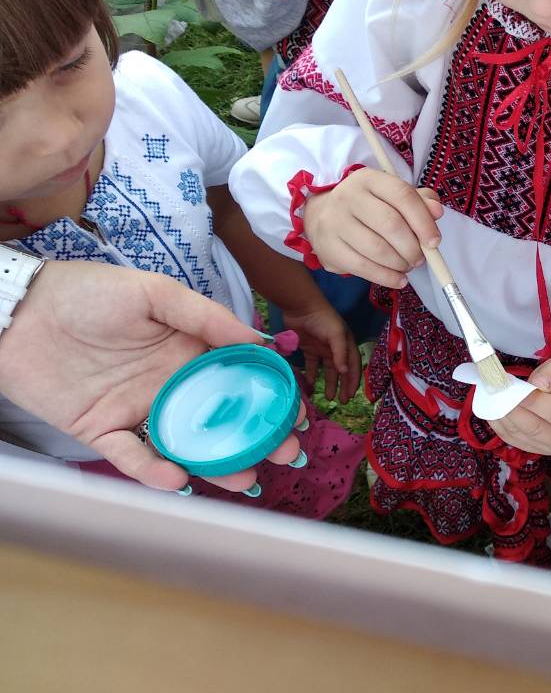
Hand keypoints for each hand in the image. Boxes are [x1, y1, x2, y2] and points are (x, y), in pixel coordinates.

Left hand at [0, 261, 302, 491]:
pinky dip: (155, 472)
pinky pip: (134, 457)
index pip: (242, 377)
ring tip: (246, 479)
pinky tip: (179, 478)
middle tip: (287, 454)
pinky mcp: (102, 431)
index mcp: (189, 349)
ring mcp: (138, 409)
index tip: (300, 413)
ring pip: (188, 445)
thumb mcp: (154, 292)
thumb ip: (207, 317)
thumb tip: (263, 344)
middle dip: (259, 438)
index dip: (272, 395)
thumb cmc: (87, 292)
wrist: (17, 311)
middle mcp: (171, 382)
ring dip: (218, 465)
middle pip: (224, 417)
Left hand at [279, 302, 361, 402]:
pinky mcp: (308, 349)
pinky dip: (311, 375)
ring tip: (328, 398)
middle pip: (341, 370)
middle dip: (343, 386)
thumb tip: (345, 372)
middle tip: (342, 401)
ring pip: (327, 370)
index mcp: (346, 344)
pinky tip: (310, 385)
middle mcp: (336, 348)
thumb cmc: (323, 320)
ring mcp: (322, 349)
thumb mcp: (336, 335)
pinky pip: (311, 366)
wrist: (301, 307)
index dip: (353, 381)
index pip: (352, 366)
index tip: (351, 395)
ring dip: (329, 383)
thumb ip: (341, 353)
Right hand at [303, 168, 443, 288]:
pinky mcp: (328, 247)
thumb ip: (420, 201)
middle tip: (420, 258)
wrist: (322, 215)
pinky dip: (386, 277)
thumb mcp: (392, 196)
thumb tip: (437, 212)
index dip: (423, 221)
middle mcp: (348, 196)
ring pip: (377, 249)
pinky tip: (398, 279)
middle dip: (412, 248)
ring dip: (400, 264)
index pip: (403, 196)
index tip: (435, 242)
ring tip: (408, 266)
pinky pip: (362, 268)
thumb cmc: (369, 206)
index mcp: (369, 179)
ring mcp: (334, 222)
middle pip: (390, 225)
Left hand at [491, 343, 550, 455]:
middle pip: (535, 428)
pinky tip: (492, 410)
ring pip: (521, 436)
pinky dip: (500, 425)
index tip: (511, 387)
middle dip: (511, 409)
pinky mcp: (537, 449)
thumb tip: (537, 383)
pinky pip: (514, 439)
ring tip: (490, 398)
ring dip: (502, 417)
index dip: (531, 401)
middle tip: (494, 392)